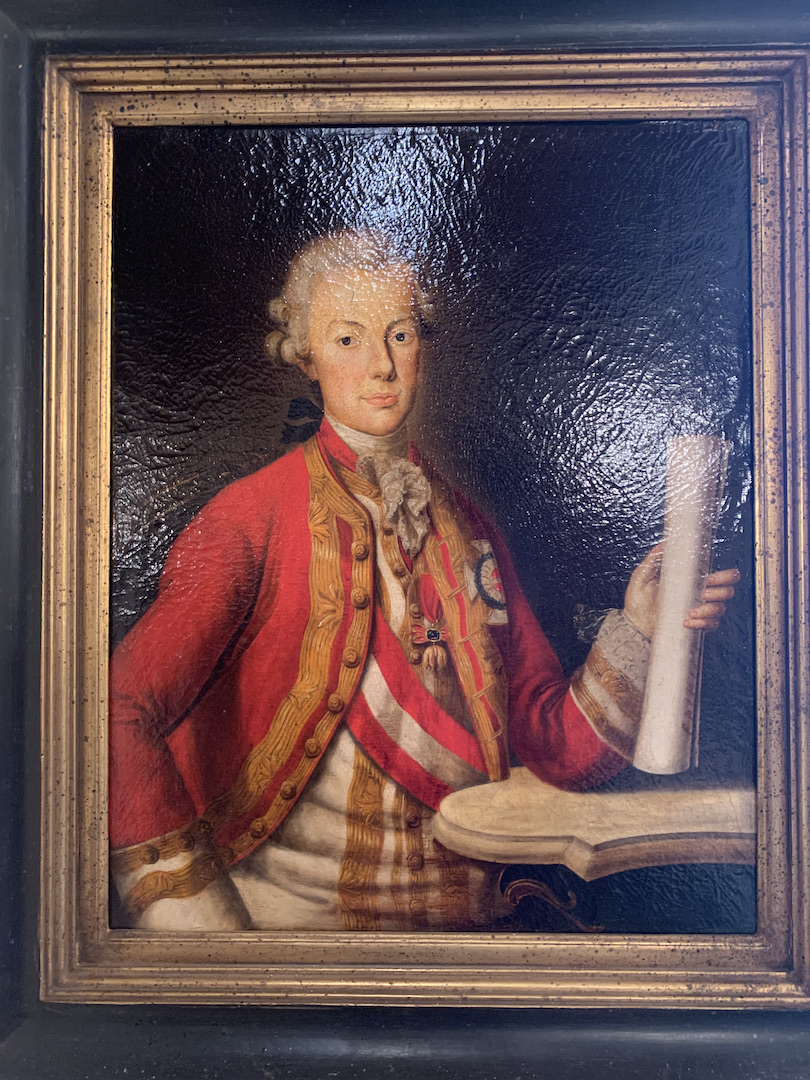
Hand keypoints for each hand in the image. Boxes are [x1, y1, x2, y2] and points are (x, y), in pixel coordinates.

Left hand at [623, 542, 739, 638]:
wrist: (635, 623)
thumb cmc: (639, 599)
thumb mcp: (642, 575)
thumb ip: (654, 558)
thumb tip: (664, 543)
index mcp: (692, 579)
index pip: (722, 575)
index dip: (725, 576)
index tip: (709, 579)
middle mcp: (700, 594)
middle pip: (727, 592)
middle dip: (720, 592)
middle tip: (703, 594)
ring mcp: (700, 610)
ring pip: (720, 609)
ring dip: (708, 610)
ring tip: (690, 612)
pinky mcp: (697, 624)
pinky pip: (710, 625)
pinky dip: (701, 624)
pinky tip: (686, 622)